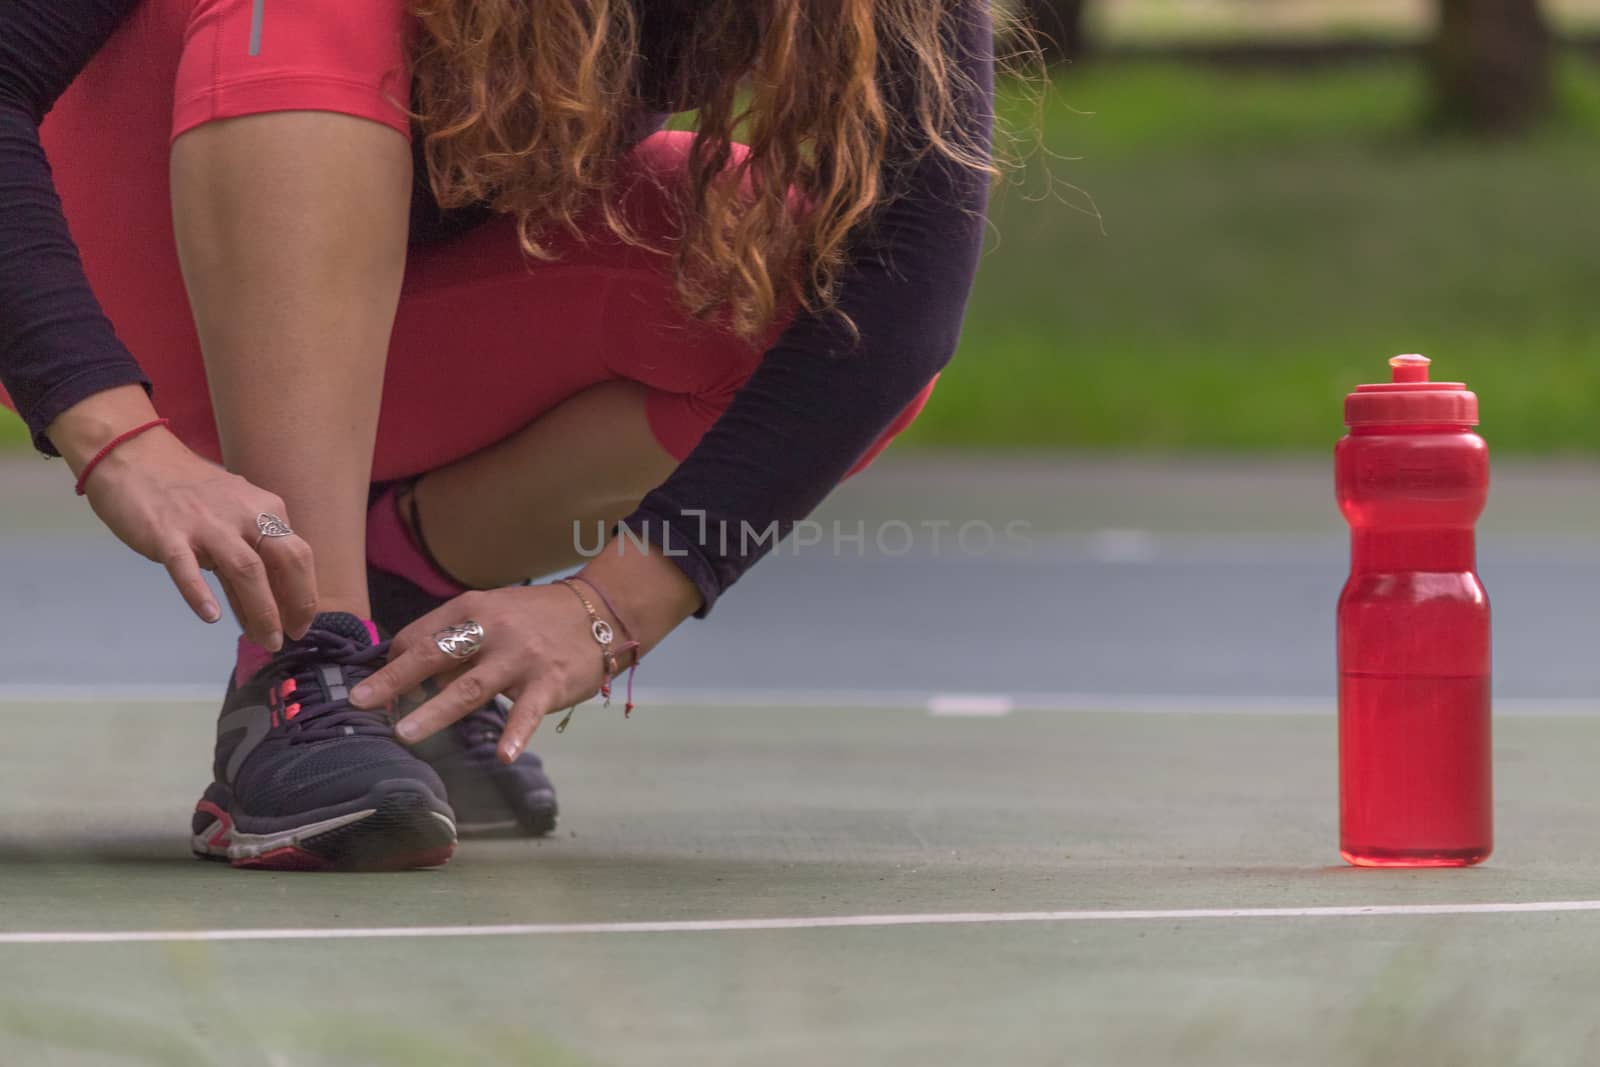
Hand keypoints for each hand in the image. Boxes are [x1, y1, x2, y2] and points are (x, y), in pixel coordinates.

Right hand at [50, 389, 317, 648]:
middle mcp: (244, 514)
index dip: (305, 594)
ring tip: (264, 639)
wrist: (134, 456)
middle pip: (284, 561)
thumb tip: (266, 608)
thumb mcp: (231, 518)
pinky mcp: (167, 533)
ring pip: (245, 569)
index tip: (302, 625)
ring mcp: (206, 523)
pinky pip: (186, 566)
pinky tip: (210, 616)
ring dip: (260, 609)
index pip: (298, 556)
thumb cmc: (188, 493)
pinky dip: (199, 592)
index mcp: (266, 510)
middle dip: (294, 603)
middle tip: (289, 637)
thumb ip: (248, 558)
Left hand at [351, 584, 616, 761]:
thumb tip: (410, 677)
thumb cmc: (536, 618)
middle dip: (394, 680)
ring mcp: (521, 657)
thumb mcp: (493, 612)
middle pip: (435, 655)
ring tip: (405, 733)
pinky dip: (516, 733)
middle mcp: (492, 629)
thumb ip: (455, 640)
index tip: (374, 692)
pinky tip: (504, 755)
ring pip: (472, 686)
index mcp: (471, 609)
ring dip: (437, 710)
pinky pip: (528, 711)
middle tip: (360, 702)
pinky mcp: (549, 682)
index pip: (419, 637)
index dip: (394, 664)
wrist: (600, 611)